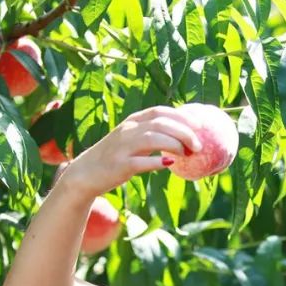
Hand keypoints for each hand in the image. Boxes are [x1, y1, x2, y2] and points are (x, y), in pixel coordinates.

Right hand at [60, 105, 202, 195]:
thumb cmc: (114, 158)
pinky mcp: (120, 165)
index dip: (182, 116)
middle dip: (184, 132)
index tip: (200, 124)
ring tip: (187, 155)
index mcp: (132, 122)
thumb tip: (183, 138)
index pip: (160, 111)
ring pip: (153, 138)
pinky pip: (142, 162)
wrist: (85, 174)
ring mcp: (123, 147)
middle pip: (161, 123)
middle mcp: (128, 130)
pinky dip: (157, 161)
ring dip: (174, 145)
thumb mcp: (131, 141)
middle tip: (199, 145)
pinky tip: (169, 164)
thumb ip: (152, 136)